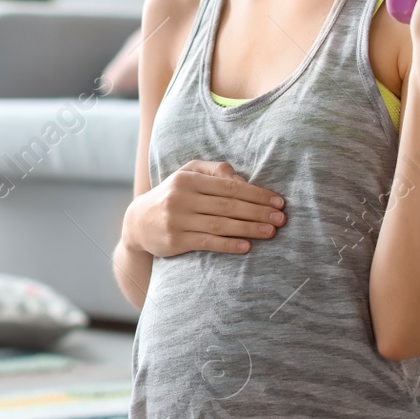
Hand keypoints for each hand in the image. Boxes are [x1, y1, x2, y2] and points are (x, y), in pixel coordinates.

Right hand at [125, 160, 283, 257]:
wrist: (138, 222)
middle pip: (228, 205)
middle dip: (258, 212)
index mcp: (188, 179)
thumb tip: (241, 178)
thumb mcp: (188, 175)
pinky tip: (246, 246)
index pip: (230, 186)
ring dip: (249, 228)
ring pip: (220, 224)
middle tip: (281, 219)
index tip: (278, 202)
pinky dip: (228, 245)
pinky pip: (207, 243)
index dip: (256, 194)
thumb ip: (214, 171)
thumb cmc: (172, 195)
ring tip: (271, 232)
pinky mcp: (175, 240)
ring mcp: (177, 219)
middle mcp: (181, 197)